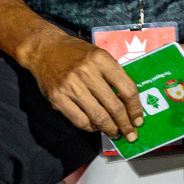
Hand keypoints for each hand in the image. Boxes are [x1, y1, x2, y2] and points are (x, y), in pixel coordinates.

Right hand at [26, 32, 144, 140]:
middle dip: (125, 124)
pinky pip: (80, 120)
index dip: (135, 108)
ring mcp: (71, 86)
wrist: (44, 49)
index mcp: (101, 59)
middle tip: (130, 134)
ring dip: (110, 129)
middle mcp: (87, 72)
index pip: (127, 89)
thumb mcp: (99, 55)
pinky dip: (91, 127)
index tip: (139, 119)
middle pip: (114, 106)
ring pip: (98, 116)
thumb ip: (113, 74)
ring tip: (115, 132)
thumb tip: (129, 102)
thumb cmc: (75, 52)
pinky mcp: (57, 97)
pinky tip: (96, 126)